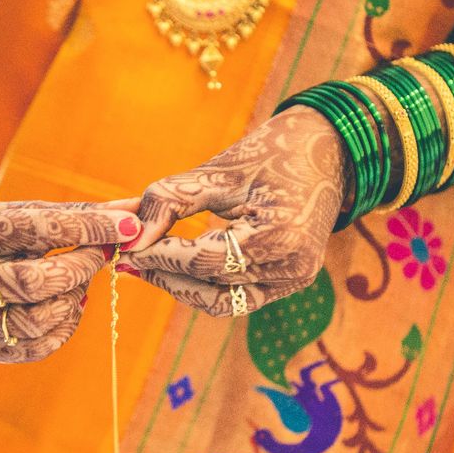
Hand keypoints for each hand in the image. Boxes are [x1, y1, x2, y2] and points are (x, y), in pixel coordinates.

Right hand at [0, 202, 142, 362]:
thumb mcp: (20, 216)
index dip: (87, 227)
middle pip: (35, 280)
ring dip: (73, 297)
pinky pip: (41, 345)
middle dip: (81, 266)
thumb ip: (76, 215)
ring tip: (74, 280)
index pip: (37, 227)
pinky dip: (64, 323)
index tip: (130, 225)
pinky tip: (62, 305)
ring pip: (40, 319)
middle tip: (101, 253)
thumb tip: (135, 211)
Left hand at [118, 106, 345, 316]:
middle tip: (127, 258)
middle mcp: (293, 268)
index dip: (160, 254)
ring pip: (221, 301)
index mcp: (282, 236)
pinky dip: (203, 284)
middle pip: (211, 286)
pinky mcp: (287, 283)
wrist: (329, 151)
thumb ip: (171, 201)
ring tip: (145, 264)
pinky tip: (174, 266)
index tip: (124, 245)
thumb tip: (128, 234)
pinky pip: (236, 296)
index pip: (205, 259)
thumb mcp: (218, 171)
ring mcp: (293, 281)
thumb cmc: (273, 152)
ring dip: (180, 285)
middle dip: (163, 273)